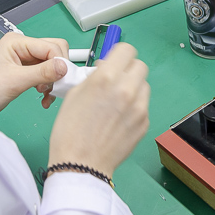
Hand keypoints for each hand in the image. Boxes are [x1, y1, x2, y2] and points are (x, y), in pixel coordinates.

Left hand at [0, 33, 69, 117]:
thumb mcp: (15, 81)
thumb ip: (42, 72)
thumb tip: (65, 67)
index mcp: (17, 42)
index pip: (51, 46)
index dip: (60, 62)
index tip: (63, 80)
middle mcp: (23, 47)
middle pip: (55, 52)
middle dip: (58, 71)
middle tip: (55, 86)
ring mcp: (26, 59)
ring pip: (54, 65)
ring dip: (54, 81)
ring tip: (45, 94)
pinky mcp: (28, 71)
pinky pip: (48, 75)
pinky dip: (50, 86)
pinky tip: (44, 97)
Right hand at [48, 43, 149, 176]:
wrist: (81, 164)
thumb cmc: (70, 131)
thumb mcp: (74, 94)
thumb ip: (95, 77)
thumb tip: (106, 69)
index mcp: (106, 78)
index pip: (127, 50)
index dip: (120, 54)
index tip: (115, 61)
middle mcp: (127, 89)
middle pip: (140, 66)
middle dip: (129, 70)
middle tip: (117, 80)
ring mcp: (139, 107)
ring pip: (144, 85)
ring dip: (134, 88)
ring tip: (117, 101)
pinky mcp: (144, 122)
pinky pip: (143, 106)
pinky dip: (134, 107)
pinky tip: (119, 119)